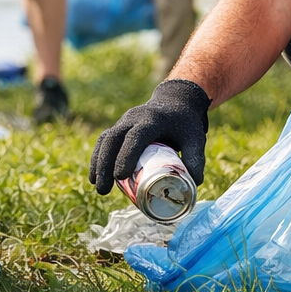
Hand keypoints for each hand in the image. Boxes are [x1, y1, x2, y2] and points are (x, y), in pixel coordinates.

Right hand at [89, 79, 210, 193]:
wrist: (175, 102)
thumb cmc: (185, 123)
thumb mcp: (195, 138)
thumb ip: (195, 159)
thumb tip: (194, 183)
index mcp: (152, 120)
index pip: (135, 136)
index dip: (126, 155)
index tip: (120, 176)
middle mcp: (133, 118)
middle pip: (113, 139)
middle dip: (105, 164)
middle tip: (103, 190)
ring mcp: (124, 121)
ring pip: (105, 140)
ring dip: (98, 163)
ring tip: (98, 187)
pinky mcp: (119, 127)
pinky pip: (104, 141)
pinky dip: (98, 158)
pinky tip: (95, 176)